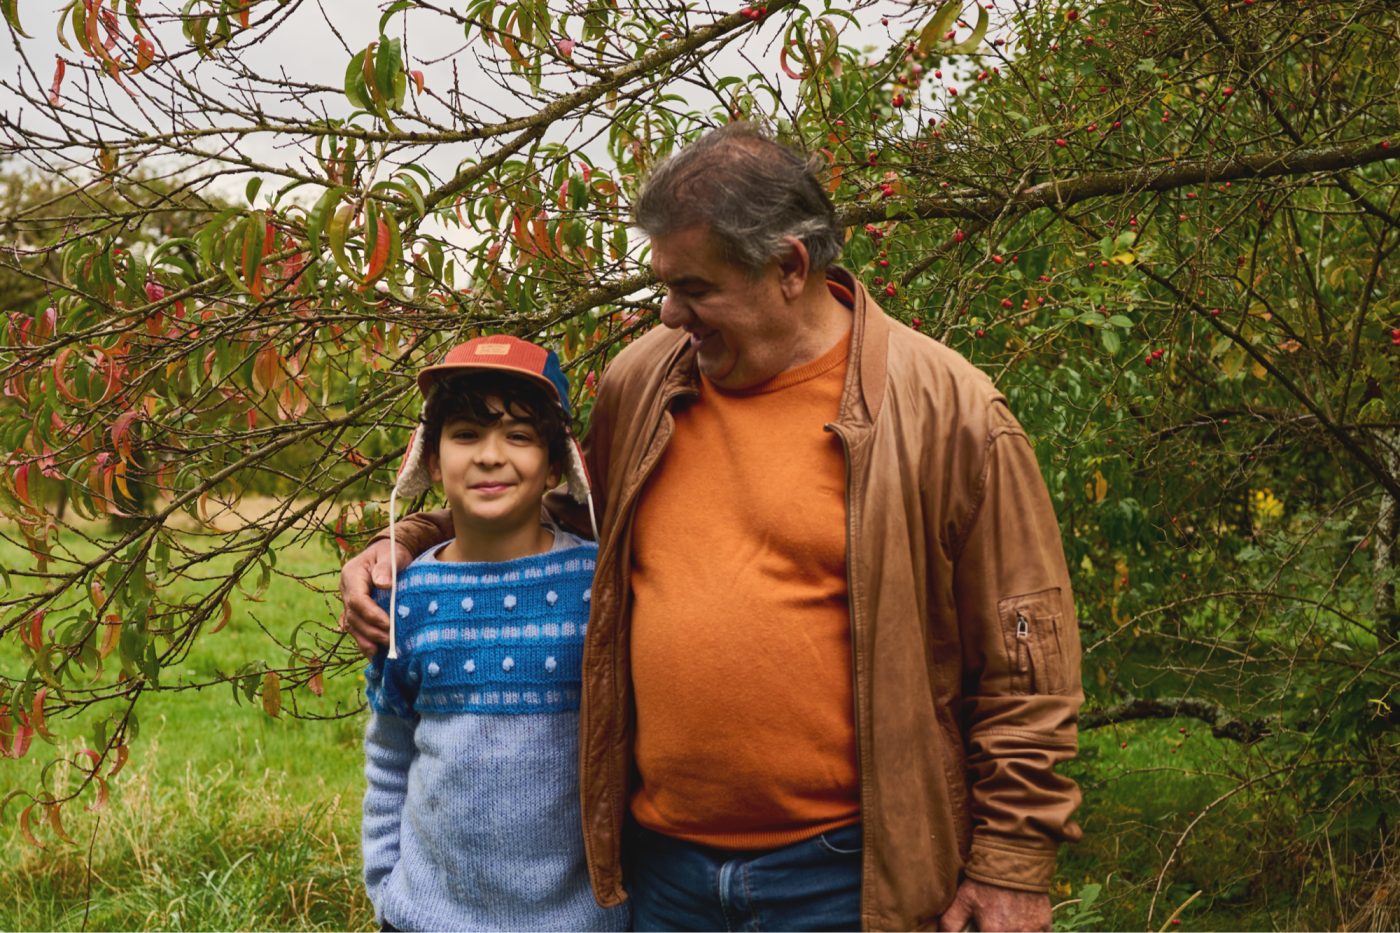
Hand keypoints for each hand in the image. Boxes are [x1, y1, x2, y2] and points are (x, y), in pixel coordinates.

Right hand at [337, 538, 411, 656]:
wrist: (388, 553)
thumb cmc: (392, 552)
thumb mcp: (392, 554)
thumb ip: (387, 567)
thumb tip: (383, 583)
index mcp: (351, 575)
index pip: (357, 600)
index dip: (371, 615)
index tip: (389, 624)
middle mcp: (346, 590)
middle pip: (353, 616)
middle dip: (371, 631)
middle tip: (390, 641)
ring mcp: (348, 601)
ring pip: (352, 626)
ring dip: (366, 641)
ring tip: (381, 654)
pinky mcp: (355, 611)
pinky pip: (356, 628)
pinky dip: (364, 642)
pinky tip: (374, 655)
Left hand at [937, 878, 1050, 931]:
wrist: (1014, 858)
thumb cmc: (985, 879)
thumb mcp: (963, 898)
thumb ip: (951, 923)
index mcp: (993, 931)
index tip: (983, 929)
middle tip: (994, 927)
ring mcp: (1031, 929)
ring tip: (1006, 926)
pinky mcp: (1044, 923)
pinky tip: (1022, 927)